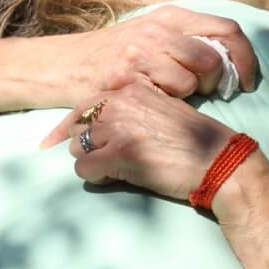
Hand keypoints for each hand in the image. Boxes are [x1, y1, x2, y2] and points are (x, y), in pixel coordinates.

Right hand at [58, 3, 256, 106]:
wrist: (66, 65)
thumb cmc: (116, 55)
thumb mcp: (152, 35)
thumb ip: (189, 40)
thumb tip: (232, 58)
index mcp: (170, 15)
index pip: (227, 29)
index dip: (246, 57)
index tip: (248, 80)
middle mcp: (158, 29)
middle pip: (213, 57)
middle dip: (216, 82)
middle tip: (204, 92)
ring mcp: (141, 52)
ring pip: (192, 79)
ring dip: (188, 94)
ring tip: (168, 93)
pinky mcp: (128, 77)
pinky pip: (169, 96)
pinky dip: (167, 103)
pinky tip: (151, 99)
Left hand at [63, 84, 237, 201]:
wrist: (220, 161)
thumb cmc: (195, 143)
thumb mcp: (161, 112)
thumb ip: (131, 114)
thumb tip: (97, 133)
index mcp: (131, 90)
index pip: (83, 107)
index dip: (64, 129)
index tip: (48, 143)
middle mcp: (121, 104)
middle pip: (78, 129)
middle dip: (88, 148)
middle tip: (109, 162)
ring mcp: (119, 127)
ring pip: (77, 150)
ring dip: (94, 164)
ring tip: (121, 169)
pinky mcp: (122, 154)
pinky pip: (85, 169)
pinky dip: (98, 178)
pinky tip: (121, 177)